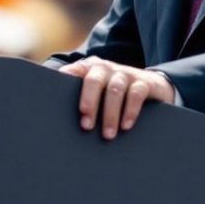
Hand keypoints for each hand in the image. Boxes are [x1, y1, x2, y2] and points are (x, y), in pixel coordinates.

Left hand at [58, 56, 175, 139]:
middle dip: (89, 102)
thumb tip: (53, 114)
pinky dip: (130, 110)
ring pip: (115, 89)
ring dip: (110, 114)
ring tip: (107, 135)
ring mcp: (125, 73)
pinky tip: (126, 125)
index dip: (65, 80)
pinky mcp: (144, 82)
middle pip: (93, 80)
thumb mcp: (97, 92)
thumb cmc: (114, 94)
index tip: (56, 95)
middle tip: (86, 126)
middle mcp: (106, 68)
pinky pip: (136, 94)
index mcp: (89, 69)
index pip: (74, 71)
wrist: (151, 86)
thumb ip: (80, 98)